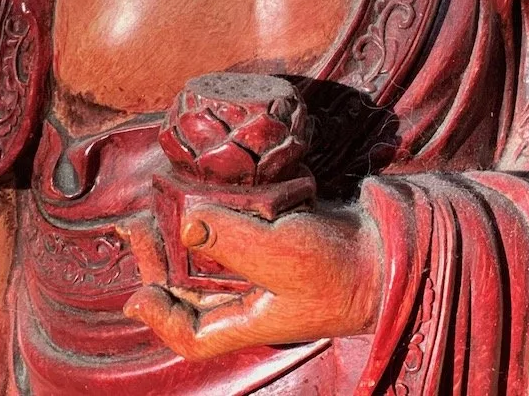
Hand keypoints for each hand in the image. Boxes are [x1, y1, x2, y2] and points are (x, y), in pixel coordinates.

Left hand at [119, 202, 382, 361]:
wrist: (392, 248)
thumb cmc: (338, 266)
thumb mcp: (280, 253)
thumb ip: (232, 238)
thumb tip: (185, 220)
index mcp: (251, 319)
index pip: (192, 335)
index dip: (160, 318)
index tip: (136, 290)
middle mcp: (256, 299)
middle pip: (195, 292)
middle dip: (163, 263)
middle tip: (139, 226)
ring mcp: (271, 270)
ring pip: (215, 260)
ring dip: (188, 235)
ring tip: (166, 203)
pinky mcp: (286, 241)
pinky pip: (242, 235)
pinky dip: (223, 217)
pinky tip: (213, 193)